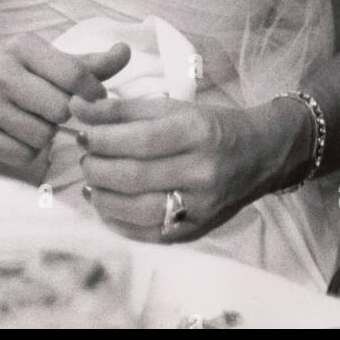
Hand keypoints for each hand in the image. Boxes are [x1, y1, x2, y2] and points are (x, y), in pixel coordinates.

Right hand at [0, 34, 130, 182]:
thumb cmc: (4, 67)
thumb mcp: (40, 56)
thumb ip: (85, 62)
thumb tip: (125, 51)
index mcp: (22, 47)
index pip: (75, 73)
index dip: (94, 93)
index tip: (97, 100)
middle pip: (60, 109)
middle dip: (66, 115)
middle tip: (57, 112)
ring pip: (42, 136)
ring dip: (46, 135)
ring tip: (34, 121)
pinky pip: (21, 155)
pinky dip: (27, 151)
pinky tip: (17, 135)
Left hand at [72, 93, 309, 243]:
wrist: (260, 154)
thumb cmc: (212, 126)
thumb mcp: (175, 108)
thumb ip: (124, 109)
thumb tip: (78, 106)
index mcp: (198, 132)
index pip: (139, 140)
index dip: (103, 139)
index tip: (83, 133)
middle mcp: (202, 171)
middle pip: (134, 176)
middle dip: (97, 168)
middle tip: (85, 158)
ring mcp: (200, 205)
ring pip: (137, 209)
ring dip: (103, 197)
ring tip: (92, 182)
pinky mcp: (196, 230)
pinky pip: (147, 233)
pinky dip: (119, 221)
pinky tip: (108, 205)